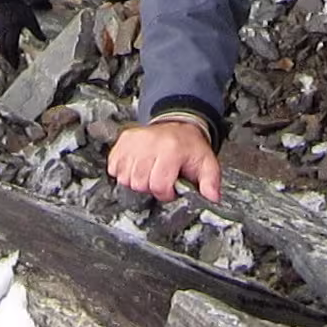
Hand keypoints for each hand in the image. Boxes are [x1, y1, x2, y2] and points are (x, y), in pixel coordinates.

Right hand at [0, 2, 38, 68]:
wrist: (6, 0)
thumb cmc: (19, 9)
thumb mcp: (30, 19)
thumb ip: (36, 31)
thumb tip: (45, 41)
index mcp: (12, 30)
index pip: (11, 47)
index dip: (13, 58)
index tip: (17, 66)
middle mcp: (3, 32)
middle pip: (4, 49)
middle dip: (9, 59)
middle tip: (14, 66)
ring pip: (0, 47)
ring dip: (5, 55)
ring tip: (11, 60)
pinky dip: (2, 48)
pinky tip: (7, 50)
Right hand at [106, 115, 221, 203]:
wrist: (178, 127)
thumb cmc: (190, 148)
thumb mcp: (207, 164)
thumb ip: (211, 183)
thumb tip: (212, 199)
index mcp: (172, 150)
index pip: (159, 185)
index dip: (166, 193)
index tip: (171, 188)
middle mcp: (151, 143)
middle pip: (139, 183)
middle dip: (151, 187)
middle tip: (160, 179)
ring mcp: (135, 140)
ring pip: (125, 177)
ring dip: (136, 181)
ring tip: (149, 173)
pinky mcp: (124, 140)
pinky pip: (114, 166)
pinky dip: (123, 171)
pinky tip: (137, 167)